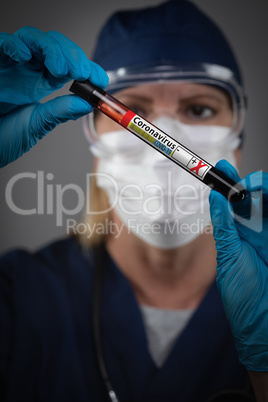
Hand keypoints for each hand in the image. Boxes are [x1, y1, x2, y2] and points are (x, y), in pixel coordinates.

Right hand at [0, 26, 107, 166]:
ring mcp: (11, 65)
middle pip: (54, 47)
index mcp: (42, 82)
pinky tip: (26, 56)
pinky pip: (4, 44)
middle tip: (80, 72)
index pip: (69, 66)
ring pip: (33, 39)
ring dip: (51, 49)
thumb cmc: (4, 136)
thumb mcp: (38, 125)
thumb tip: (87, 104)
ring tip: (61, 69)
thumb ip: (60, 112)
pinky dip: (16, 46)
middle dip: (72, 56)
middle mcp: (28, 70)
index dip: (87, 69)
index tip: (100, 80)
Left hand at [209, 159, 267, 370]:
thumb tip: (216, 198)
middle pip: (258, 197)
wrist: (264, 322)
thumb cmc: (243, 294)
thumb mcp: (229, 256)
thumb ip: (225, 226)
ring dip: (267, 193)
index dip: (229, 183)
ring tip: (262, 190)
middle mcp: (257, 231)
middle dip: (255, 185)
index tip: (222, 168)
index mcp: (238, 233)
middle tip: (253, 183)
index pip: (234, 201)